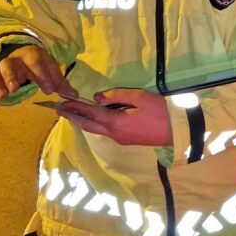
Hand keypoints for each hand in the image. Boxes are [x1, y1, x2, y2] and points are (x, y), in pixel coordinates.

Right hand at [0, 45, 76, 110]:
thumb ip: (60, 82)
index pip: (35, 61)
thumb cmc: (39, 65)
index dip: (42, 75)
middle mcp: (13, 60)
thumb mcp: (51, 69)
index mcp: (30, 55)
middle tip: (16, 89)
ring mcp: (1, 70)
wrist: (22, 57)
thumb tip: (74, 95)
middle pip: (8, 64)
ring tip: (4, 96)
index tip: (49, 90)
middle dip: (11, 76)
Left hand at [56, 89, 171, 145]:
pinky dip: (94, 125)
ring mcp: (119, 139)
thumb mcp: (140, 97)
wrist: (176, 131)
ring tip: (72, 115)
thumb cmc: (160, 111)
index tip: (62, 103)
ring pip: (96, 130)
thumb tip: (97, 97)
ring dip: (82, 122)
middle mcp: (114, 133)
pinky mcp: (126, 140)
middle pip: (88, 125)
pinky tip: (93, 120)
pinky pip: (104, 132)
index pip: (91, 113)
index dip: (75, 107)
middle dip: (73, 117)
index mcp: (116, 122)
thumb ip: (117, 95)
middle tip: (59, 110)